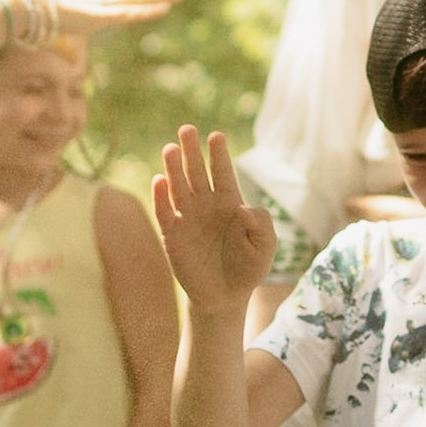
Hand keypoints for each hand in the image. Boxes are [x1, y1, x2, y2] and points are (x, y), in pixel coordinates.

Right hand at [49, 0, 184, 36]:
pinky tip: (158, 10)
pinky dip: (141, 12)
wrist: (26, 11)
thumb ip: (66, 31)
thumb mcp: (59, 23)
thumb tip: (63, 37)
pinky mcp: (95, 17)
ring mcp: (98, 7)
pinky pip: (124, 15)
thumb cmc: (37, 17)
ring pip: (134, 2)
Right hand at [153, 126, 277, 307]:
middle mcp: (206, 205)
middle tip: (187, 129)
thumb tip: (244, 208)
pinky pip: (164, 212)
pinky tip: (160, 180)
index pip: (222, 173)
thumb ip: (261, 225)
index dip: (218, 155)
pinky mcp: (172, 235)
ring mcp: (187, 218)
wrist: (225, 297)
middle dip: (192, 151)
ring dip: (173, 168)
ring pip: (178, 187)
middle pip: (196, 172)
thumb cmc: (248, 268)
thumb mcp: (265, 247)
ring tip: (170, 148)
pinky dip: (161, 197)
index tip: (216, 136)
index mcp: (229, 203)